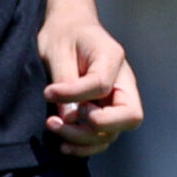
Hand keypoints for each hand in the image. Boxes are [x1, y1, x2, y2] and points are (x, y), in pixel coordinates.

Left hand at [39, 15, 142, 155]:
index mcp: (113, 58)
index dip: (74, 94)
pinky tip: (63, 144)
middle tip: (62, 120)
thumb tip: (68, 116)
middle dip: (95, 127)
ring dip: (83, 139)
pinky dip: (84, 147)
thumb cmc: (63, 35)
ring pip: (113, 133)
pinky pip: (102, 139)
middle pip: (129, 116)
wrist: (67, 30)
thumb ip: (65, 81)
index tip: (48, 92)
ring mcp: (116, 101)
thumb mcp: (59, 50)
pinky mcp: (104, 114)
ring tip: (53, 125)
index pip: (102, 85)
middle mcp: (122, 83)